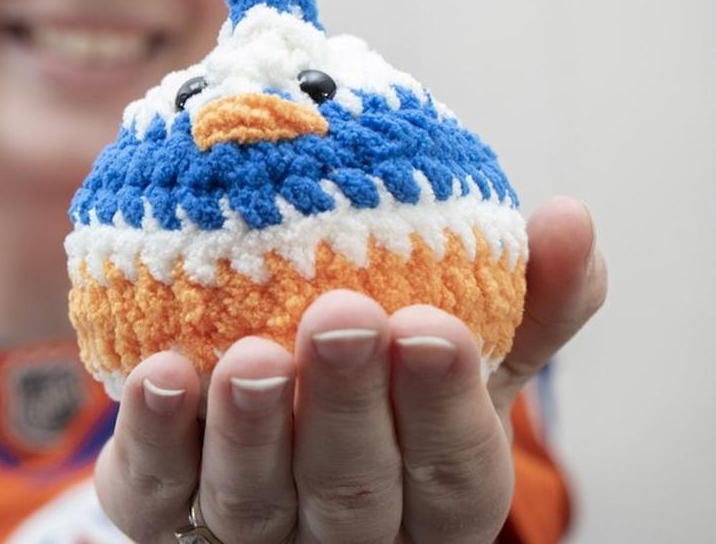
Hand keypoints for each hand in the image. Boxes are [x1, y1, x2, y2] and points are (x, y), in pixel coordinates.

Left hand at [94, 196, 606, 543]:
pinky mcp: (163, 516)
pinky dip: (159, 437)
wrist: (270, 407)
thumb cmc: (384, 379)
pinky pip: (158, 493)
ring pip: (255, 502)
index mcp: (429, 495)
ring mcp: (251, 535)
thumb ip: (525, 301)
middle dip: (348, 410)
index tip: (433, 324)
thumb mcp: (465, 345)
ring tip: (250, 356)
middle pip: (353, 495)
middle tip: (340, 319)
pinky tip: (160, 373)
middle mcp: (344, 532)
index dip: (443, 408)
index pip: (452, 476)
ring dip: (253, 430)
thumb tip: (572, 219)